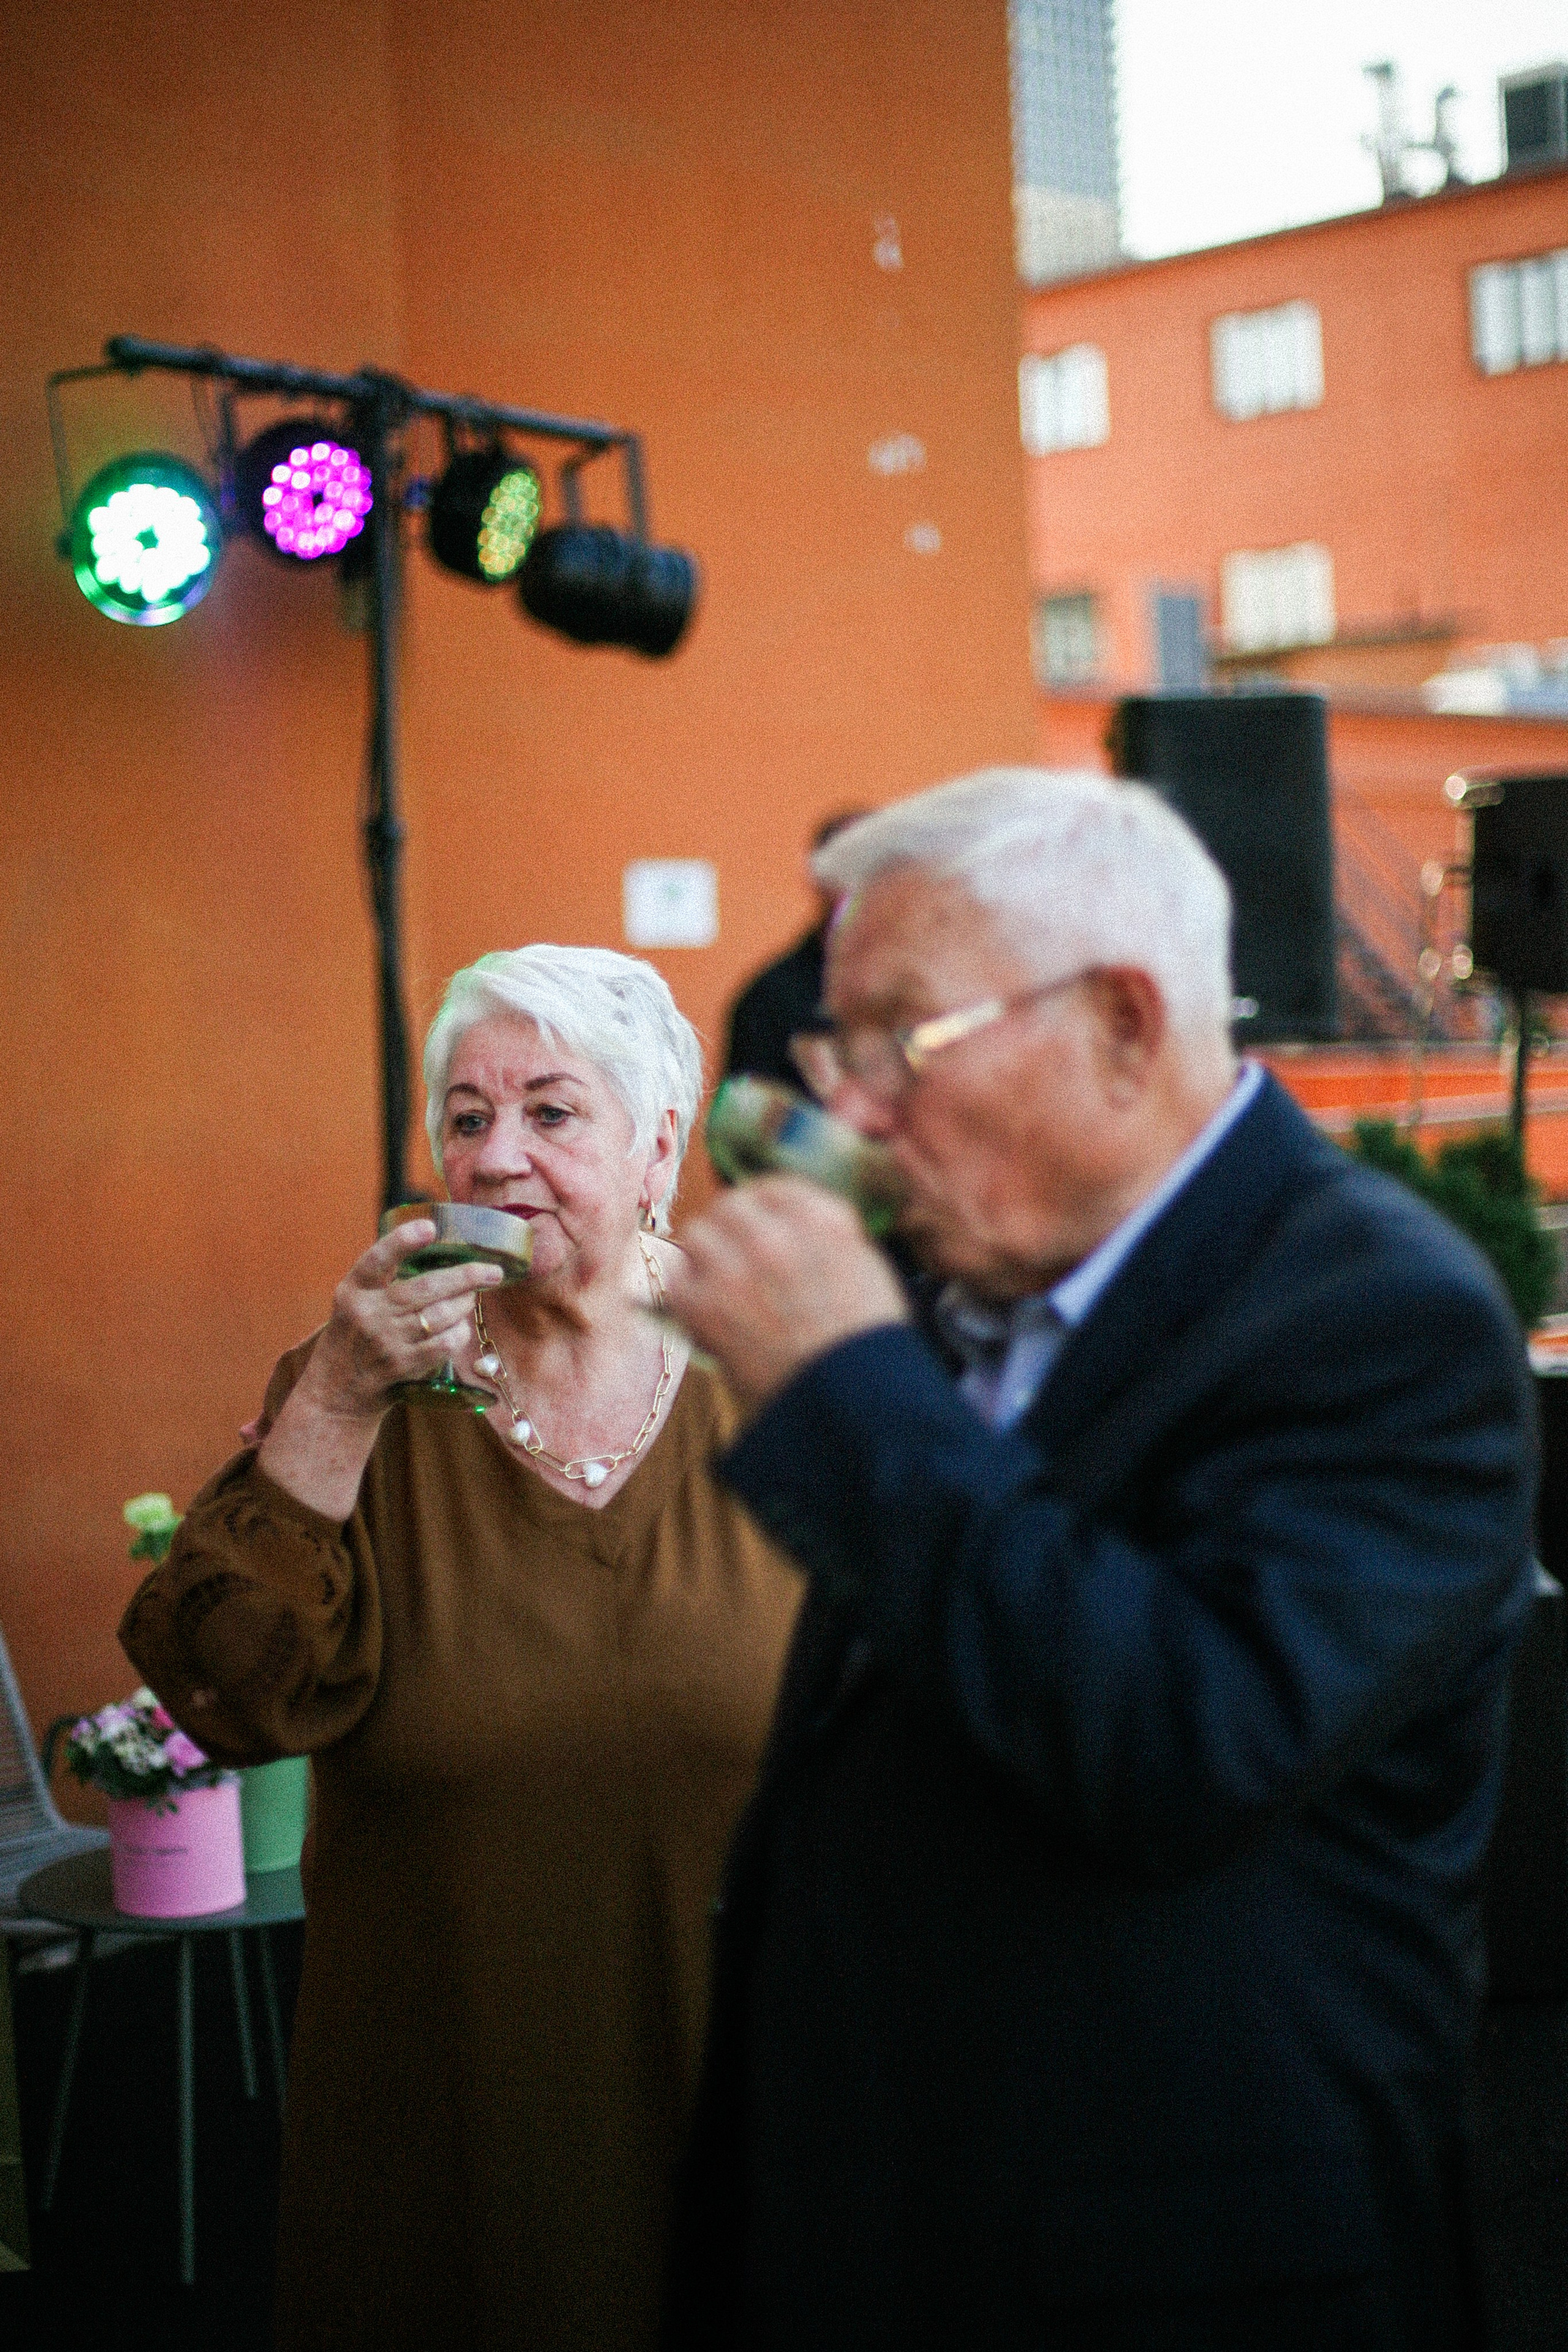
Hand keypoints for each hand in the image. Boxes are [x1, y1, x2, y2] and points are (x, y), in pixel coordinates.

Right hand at [257, 1222, 507, 1522]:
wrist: (337, 1392)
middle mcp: (367, 1314)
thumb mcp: (355, 1303)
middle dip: (465, 1276)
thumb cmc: (355, 1337)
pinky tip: (461, 1328)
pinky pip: (444, 1344)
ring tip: (472, 1297)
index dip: (402, 1242)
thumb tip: (438, 1249)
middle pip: (424, 1288)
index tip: (429, 1227)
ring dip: (464, 1304)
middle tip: (492, 1271)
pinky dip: (458, 1333)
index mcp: (352, 1291)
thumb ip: (383, 1280)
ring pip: (440, 1315)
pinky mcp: (401, 1366)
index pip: (375, 1260)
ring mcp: (385, 1342)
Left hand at [664, 1178, 908, 1411]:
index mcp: (820, 1219)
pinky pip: (677, 1279)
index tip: (758, 1220)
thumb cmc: (866, 1343)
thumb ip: (826, 1234)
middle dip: (731, 1228)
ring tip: (717, 1281)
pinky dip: (687, 1291)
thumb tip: (789, 1224)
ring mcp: (734, 1267)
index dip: (762, 1205)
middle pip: (730, 1207)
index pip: (772, 1188)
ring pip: (697, 1234)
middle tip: (733, 1253)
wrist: (854, 1403)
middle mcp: (774, 1233)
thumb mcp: (865, 1267)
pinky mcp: (704, 1306)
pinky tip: (703, 1308)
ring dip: (706, 1255)